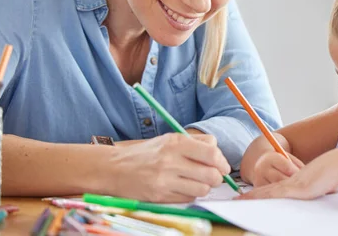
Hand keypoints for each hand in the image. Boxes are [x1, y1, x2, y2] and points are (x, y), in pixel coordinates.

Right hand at [110, 133, 230, 202]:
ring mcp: (165, 179)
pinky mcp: (160, 195)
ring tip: (197, 182)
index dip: (222, 162)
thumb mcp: (169, 139)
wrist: (115, 168)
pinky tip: (183, 188)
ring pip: (202, 189)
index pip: (212, 152)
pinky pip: (188, 198)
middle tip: (214, 177)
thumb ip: (195, 143)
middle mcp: (171, 160)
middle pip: (211, 174)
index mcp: (176, 142)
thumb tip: (217, 151)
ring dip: (204, 188)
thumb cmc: (146, 154)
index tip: (223, 167)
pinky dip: (191, 195)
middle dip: (217, 178)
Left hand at [238, 152, 337, 200]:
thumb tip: (323, 195)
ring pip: (267, 192)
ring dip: (253, 197)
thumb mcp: (324, 186)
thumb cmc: (334, 174)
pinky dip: (262, 197)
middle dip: (252, 196)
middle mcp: (290, 182)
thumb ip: (318, 191)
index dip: (261, 193)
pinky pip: (274, 194)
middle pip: (267, 190)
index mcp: (296, 182)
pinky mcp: (295, 188)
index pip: (274, 189)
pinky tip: (253, 200)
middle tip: (237, 200)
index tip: (249, 197)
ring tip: (239, 201)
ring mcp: (291, 185)